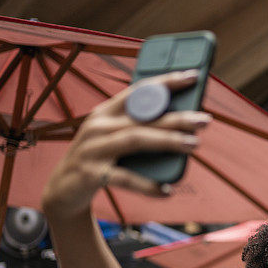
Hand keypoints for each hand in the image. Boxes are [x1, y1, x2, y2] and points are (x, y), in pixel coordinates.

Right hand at [41, 70, 211, 219]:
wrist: (63, 191)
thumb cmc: (98, 160)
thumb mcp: (113, 139)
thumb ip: (138, 129)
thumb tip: (183, 127)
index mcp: (105, 112)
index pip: (139, 91)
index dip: (166, 82)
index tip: (192, 76)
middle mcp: (98, 126)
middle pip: (143, 117)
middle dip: (176, 117)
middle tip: (204, 120)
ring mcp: (93, 149)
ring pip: (135, 140)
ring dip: (168, 141)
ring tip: (194, 145)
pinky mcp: (91, 174)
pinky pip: (124, 179)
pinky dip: (147, 185)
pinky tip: (166, 190)